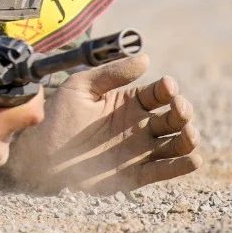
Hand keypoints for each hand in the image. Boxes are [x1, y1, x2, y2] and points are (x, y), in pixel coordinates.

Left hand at [5, 53, 199, 194]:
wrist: (38, 154)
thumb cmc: (56, 117)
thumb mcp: (80, 87)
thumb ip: (111, 74)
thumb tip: (145, 58)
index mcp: (128, 102)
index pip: (158, 93)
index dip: (167, 89)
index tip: (167, 86)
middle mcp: (139, 125)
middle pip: (173, 117)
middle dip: (182, 111)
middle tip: (178, 108)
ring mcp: (139, 150)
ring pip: (175, 143)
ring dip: (188, 138)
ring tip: (188, 133)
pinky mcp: (136, 174)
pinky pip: (164, 171)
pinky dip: (181, 166)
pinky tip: (193, 159)